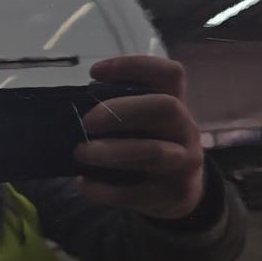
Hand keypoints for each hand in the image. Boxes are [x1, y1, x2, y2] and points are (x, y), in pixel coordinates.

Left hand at [74, 56, 203, 218]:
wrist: (180, 191)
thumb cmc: (149, 143)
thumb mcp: (144, 122)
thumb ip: (121, 109)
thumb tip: (75, 106)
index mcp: (176, 102)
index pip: (169, 73)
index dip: (134, 66)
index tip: (95, 72)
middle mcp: (186, 129)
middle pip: (165, 107)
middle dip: (121, 111)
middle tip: (86, 122)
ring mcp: (185, 162)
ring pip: (154, 152)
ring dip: (110, 152)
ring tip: (80, 153)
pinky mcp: (175, 194)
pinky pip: (137, 192)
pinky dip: (105, 189)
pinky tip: (85, 184)